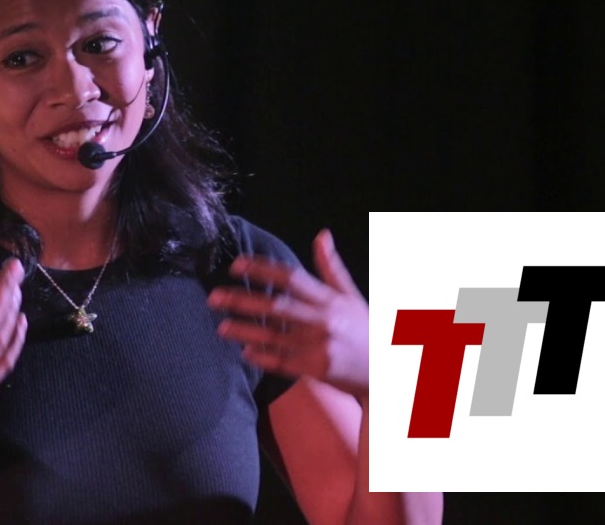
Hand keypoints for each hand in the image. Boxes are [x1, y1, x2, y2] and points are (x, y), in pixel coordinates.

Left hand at [208, 229, 368, 401]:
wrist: (390, 370)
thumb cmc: (367, 329)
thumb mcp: (352, 295)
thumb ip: (331, 267)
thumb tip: (321, 235)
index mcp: (329, 299)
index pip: (291, 277)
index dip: (262, 270)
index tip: (236, 264)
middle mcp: (323, 320)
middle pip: (276, 306)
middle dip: (243, 300)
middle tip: (214, 297)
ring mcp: (319, 346)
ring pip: (274, 336)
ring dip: (245, 331)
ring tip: (221, 327)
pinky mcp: (317, 369)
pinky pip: (284, 362)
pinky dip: (263, 357)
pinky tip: (245, 351)